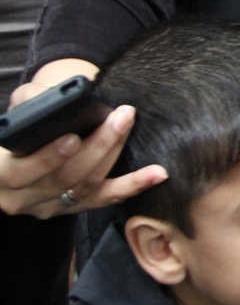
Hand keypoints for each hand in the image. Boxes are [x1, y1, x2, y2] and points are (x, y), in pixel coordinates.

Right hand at [0, 62, 166, 219]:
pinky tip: (157, 174)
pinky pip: (106, 198)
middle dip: (96, 146)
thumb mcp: (16, 110)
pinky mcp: (73, 207)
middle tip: (120, 117)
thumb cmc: (19, 125)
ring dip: (113, 154)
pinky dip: (134, 185)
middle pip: (63, 178)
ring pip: (86, 187)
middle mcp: (21, 197)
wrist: (18, 148)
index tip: (72, 136)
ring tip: (128, 124)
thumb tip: (54, 97)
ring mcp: (48, 206)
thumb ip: (28, 102)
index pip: (20, 171)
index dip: (47, 157)